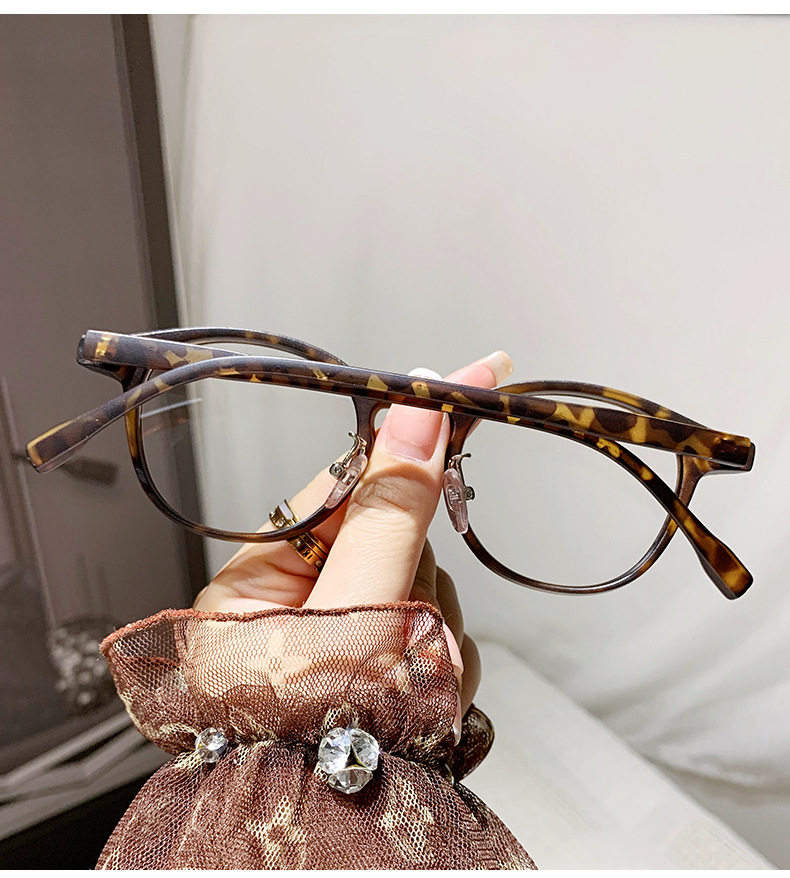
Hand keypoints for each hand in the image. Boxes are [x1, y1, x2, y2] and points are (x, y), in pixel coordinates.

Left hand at [194, 351, 512, 729]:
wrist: (333, 842)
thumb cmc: (311, 739)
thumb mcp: (350, 616)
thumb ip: (388, 517)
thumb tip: (414, 415)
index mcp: (262, 581)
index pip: (348, 482)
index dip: (410, 437)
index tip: (468, 374)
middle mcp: (302, 604)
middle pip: (397, 538)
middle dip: (416, 575)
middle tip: (407, 624)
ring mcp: (348, 635)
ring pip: (425, 588)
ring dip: (432, 629)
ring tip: (405, 686)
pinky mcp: (386, 667)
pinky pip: (436, 634)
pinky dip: (441, 663)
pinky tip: (420, 700)